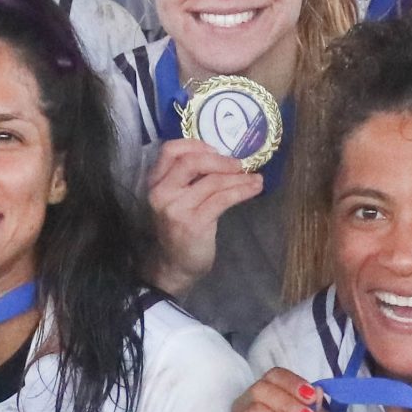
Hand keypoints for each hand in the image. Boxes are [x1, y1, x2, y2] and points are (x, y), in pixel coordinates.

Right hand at [146, 140, 263, 294]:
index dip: (196, 145)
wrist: (174, 266)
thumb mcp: (176, 199)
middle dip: (221, 160)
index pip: (170, 150)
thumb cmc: (179, 229)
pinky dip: (242, 191)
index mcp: (156, 183)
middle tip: (240, 164)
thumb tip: (223, 158)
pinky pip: (222, 199)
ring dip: (239, 177)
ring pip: (212, 182)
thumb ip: (188, 179)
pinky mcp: (194, 223)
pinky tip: (254, 189)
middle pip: (191, 161)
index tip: (217, 151)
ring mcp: (177, 209)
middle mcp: (162, 193)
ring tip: (256, 178)